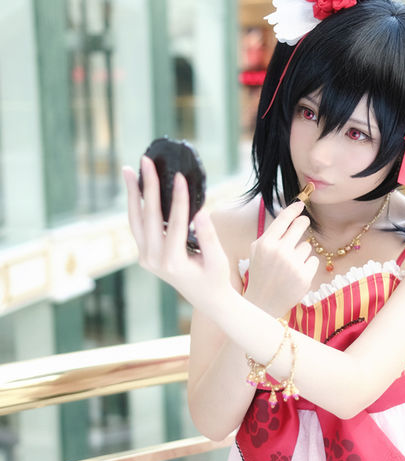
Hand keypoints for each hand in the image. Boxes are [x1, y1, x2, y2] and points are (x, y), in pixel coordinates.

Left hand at [123, 157, 231, 317]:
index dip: (178, 199)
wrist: (206, 299)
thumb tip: (200, 212)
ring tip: (129, 170)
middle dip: (147, 187)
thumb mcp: (218, 260)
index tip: (180, 176)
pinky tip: (136, 188)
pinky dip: (136, 206)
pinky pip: (137, 227)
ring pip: (135, 221)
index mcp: (173, 262)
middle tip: (146, 161)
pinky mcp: (145, 255)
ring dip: (132, 194)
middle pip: (148, 217)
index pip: (175, 224)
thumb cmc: (215, 279)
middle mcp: (153, 260)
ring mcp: (146, 258)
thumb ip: (209, 237)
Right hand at [246, 199, 318, 315]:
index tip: (301, 204)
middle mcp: (279, 251)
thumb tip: (289, 215)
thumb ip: (272, 234)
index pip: (284, 219)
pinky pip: (313, 260)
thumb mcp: (258, 251)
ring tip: (288, 266)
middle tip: (304, 223)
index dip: (294, 209)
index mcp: (265, 243)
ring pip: (307, 245)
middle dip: (303, 222)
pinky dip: (307, 266)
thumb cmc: (260, 274)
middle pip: (301, 225)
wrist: (262, 303)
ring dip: (301, 253)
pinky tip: (295, 275)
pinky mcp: (305, 276)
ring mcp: (293, 264)